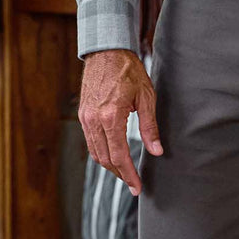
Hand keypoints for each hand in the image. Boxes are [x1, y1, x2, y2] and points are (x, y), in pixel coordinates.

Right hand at [78, 48, 162, 196]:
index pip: (119, 155)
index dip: (129, 174)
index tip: (137, 187)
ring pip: (95, 152)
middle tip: (134, 185)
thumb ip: (150, 126)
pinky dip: (101, 152)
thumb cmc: (129, 70)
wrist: (106, 51)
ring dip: (110, 166)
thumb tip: (157, 151)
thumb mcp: (146, 97)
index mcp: (111, 116)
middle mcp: (94, 120)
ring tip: (125, 174)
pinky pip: (90, 141)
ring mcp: (85, 117)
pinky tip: (113, 155)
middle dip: (120, 174)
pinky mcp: (82, 114)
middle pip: (105, 158)